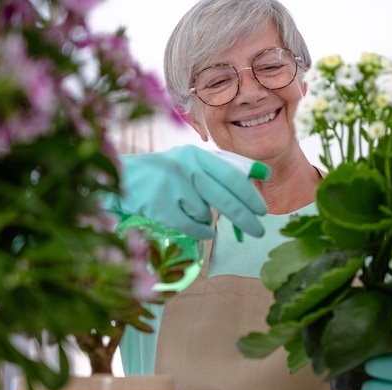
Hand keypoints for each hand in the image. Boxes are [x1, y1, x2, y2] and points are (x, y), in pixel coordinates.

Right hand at [106, 145, 267, 239]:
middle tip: (258, 232)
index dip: (250, 195)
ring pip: (206, 214)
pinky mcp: (161, 208)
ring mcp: (172, 188)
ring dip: (206, 218)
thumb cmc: (169, 172)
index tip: (263, 210)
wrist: (126, 180)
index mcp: (198, 155)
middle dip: (245, 218)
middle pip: (224, 199)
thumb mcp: (195, 162)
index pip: (232, 176)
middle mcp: (186, 168)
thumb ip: (227, 167)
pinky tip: (200, 228)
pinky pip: (192, 227)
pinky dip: (200, 230)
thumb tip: (265, 173)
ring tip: (192, 209)